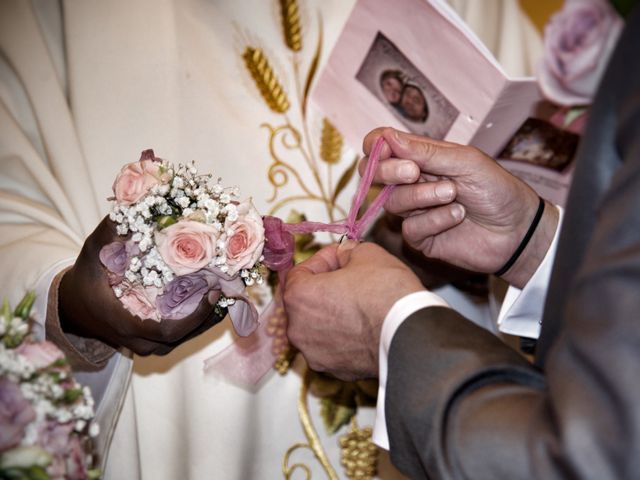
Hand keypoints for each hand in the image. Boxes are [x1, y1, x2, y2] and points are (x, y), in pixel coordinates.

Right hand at [58, 217, 223, 354]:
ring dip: (209, 318)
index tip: (213, 293)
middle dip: (210, 314)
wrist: (73, 306)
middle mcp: (138, 341)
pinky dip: (199, 319)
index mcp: (125, 324)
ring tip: (230, 293)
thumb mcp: (93, 253)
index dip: (195, 316)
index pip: (168, 331)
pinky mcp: (152, 341)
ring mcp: (146, 345)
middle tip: (230, 288)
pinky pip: (181, 335)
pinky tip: (215, 299)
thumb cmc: (85, 279)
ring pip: (185, 338)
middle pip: (184, 336)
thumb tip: (131, 206)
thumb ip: (109, 232)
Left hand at [284, 241, 423, 380]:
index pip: (299, 272)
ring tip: (358, 303)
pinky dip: (342, 335)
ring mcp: (314, 353)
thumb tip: (343, 256)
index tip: (340, 257)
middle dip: (323, 287)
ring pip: (317, 326)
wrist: (412, 335)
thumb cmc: (387, 293)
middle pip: (304, 301)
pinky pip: (332, 345)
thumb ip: (345, 252)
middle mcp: (298, 329)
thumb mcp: (366, 253)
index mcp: (299, 297)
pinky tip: (364, 325)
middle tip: (349, 277)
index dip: (322, 260)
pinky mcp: (334, 370)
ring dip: (332, 313)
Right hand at [361, 128, 558, 287]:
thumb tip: (388, 137)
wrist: (518, 229)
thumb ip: (425, 152)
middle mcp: (412, 182)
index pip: (381, 147)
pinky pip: (410, 228)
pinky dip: (434, 220)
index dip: (375, 146)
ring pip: (392, 202)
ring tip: (454, 194)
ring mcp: (414, 210)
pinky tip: (457, 215)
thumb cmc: (496, 189)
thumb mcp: (465, 161)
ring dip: (423, 196)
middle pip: (375, 174)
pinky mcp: (421, 237)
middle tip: (414, 173)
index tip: (381, 149)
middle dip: (389, 172)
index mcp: (420, 157)